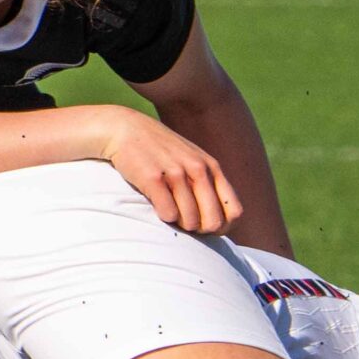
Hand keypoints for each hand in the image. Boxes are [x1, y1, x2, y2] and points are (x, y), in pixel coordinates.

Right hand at [98, 108, 241, 233]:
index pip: (234, 212)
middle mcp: (198, 169)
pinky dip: (163, 217)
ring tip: (168, 212)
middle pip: (213, 221)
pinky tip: (156, 205)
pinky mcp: (152, 178)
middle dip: (199, 229)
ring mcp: (176, 173)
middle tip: (184, 223)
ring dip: (179, 224)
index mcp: (212, 167)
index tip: (205, 227)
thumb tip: (222, 219)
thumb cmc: (159, 151)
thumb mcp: (192, 159)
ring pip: (190, 221)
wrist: (124, 129)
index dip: (222, 227)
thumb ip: (208, 182)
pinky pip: (168, 214)